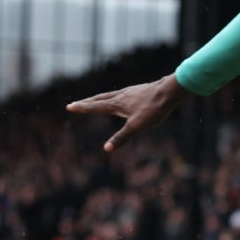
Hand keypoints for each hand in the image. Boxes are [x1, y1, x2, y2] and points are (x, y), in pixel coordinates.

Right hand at [67, 73, 189, 151]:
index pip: (95, 106)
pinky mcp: (140, 91)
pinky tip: (122, 98)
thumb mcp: (136, 127)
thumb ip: (122, 137)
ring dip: (100, 98)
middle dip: (88, 102)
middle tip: (76, 103)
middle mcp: (121, 95)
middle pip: (100, 98)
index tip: (70, 106)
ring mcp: (131, 92)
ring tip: (96, 100)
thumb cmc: (153, 109)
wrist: (170, 92)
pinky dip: (114, 96)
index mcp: (117, 104)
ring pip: (111, 95)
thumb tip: (106, 149)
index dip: (82, 108)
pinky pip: (122, 94)